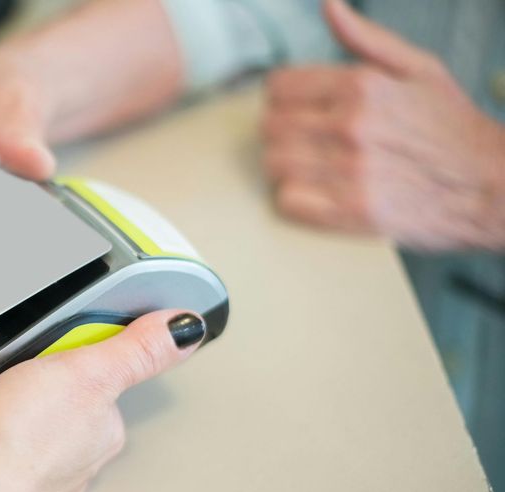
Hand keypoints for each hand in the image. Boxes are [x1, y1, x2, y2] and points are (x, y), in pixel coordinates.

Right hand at [0, 310, 205, 491]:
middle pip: (64, 394)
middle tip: (18, 362)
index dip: (81, 349)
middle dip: (41, 374)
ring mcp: (32, 464)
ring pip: (27, 415)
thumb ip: (136, 352)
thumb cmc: (19, 443)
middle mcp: (76, 453)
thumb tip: (185, 329)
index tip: (61, 338)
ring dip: (7, 398)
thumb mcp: (88, 374)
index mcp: (106, 429)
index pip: (106, 374)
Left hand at [263, 0, 504, 248]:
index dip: (283, 98)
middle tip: (303, 141)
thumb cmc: (452, 127)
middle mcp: (352, 125)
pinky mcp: (352, 211)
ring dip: (285, 166)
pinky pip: (288, 201)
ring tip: (310, 167)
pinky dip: (294, 199)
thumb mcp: (419, 68)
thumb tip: (328, 6)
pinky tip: (315, 192)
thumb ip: (365, 39)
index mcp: (362, 85)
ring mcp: (350, 170)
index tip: (296, 109)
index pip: (277, 87)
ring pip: (274, 164)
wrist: (491, 184)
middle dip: (281, 133)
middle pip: (270, 127)